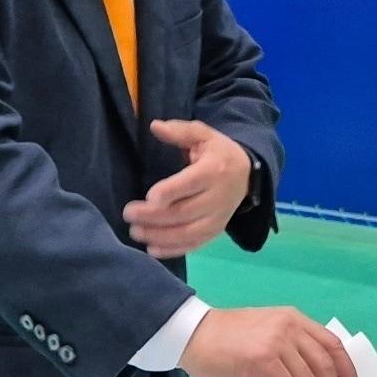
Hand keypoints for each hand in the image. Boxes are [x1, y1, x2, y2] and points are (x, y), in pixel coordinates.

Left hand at [123, 120, 252, 258]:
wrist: (247, 174)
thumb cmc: (218, 153)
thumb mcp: (203, 135)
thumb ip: (179, 131)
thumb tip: (155, 126)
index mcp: (214, 170)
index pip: (191, 183)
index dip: (169, 192)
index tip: (148, 197)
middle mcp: (218, 197)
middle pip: (184, 212)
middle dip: (154, 216)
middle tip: (128, 215)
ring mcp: (219, 218)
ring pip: (188, 233)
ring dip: (159, 236)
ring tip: (135, 232)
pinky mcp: (215, 232)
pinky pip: (194, 245)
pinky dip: (173, 250)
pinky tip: (152, 250)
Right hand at [179, 307, 359, 376]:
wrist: (192, 334)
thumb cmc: (225, 340)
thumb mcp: (266, 332)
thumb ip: (290, 347)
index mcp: (293, 319)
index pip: (332, 344)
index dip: (347, 370)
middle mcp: (289, 327)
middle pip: (325, 367)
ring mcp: (276, 342)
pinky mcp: (261, 360)